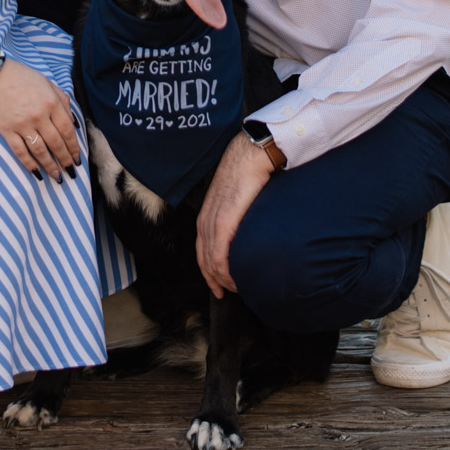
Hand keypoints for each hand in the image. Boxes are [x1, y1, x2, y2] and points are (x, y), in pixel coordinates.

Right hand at [0, 57, 81, 182]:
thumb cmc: (19, 76)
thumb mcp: (46, 82)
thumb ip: (62, 100)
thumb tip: (73, 122)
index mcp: (51, 102)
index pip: (67, 130)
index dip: (74, 147)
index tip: (77, 158)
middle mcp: (39, 115)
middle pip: (56, 143)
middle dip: (65, 160)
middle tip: (70, 172)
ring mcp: (22, 124)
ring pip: (40, 151)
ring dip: (50, 166)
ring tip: (57, 176)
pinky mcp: (7, 130)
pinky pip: (21, 151)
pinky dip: (29, 164)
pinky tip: (37, 173)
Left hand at [196, 132, 274, 298]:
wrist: (249, 156)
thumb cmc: (246, 175)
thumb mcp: (234, 200)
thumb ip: (234, 218)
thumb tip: (245, 233)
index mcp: (205, 217)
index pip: (201, 253)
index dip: (208, 274)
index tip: (219, 287)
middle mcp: (204, 222)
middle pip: (204, 262)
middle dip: (216, 282)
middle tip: (230, 293)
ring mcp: (212, 223)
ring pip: (211, 263)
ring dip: (224, 280)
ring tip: (238, 289)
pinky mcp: (223, 223)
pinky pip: (219, 256)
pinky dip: (226, 272)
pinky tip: (236, 280)